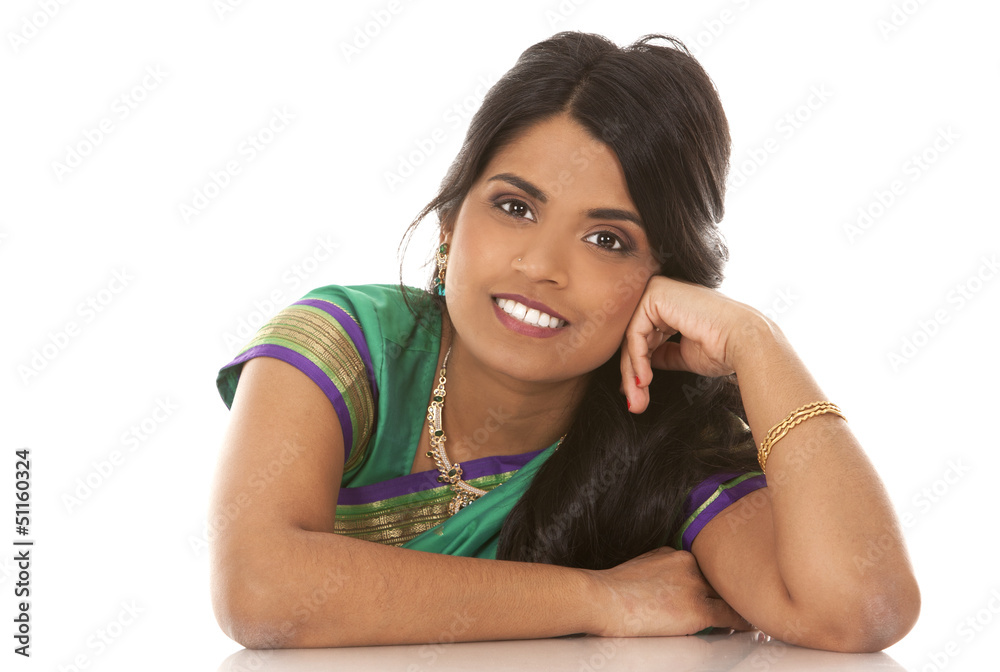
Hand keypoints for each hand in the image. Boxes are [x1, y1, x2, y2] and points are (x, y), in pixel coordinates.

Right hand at [588, 547, 751, 636]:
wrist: (601, 599)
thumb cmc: (613, 589)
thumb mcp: (642, 567)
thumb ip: (664, 570)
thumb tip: (673, 587)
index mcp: (675, 554)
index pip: (706, 569)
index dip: (717, 582)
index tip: (726, 589)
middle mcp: (689, 564)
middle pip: (720, 582)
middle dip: (730, 592)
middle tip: (747, 600)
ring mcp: (694, 587)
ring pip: (728, 598)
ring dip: (738, 607)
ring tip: (754, 614)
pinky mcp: (697, 610)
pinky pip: (730, 617)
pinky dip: (742, 623)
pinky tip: (750, 627)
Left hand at [620, 276, 769, 412]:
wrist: (745, 342)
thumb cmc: (723, 349)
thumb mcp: (684, 354)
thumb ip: (663, 354)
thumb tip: (643, 365)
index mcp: (672, 305)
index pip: (643, 337)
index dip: (638, 368)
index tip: (636, 395)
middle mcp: (664, 293)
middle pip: (634, 338)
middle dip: (632, 374)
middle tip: (634, 403)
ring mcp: (658, 290)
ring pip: (631, 338)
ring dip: (632, 372)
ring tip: (638, 399)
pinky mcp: (656, 294)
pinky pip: (635, 333)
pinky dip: (637, 360)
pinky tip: (645, 381)